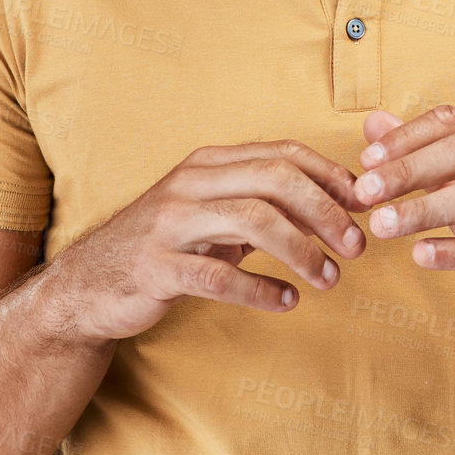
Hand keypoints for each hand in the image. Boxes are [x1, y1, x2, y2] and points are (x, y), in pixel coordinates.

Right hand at [63, 140, 368, 340]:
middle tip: (355, 245)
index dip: (330, 175)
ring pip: (252, 220)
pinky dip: (261, 290)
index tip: (364, 203)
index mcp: (210, 163)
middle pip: (274, 180)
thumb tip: (339, 207)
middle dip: (324, 211)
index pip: (283, 153)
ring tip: (329, 279)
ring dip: (301, 251)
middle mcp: (191, 183)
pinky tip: (287, 302)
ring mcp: (171, 222)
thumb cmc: (169, 246)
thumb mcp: (217, 215)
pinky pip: (219, 276)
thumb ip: (268, 205)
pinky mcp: (157, 265)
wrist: (90, 284)